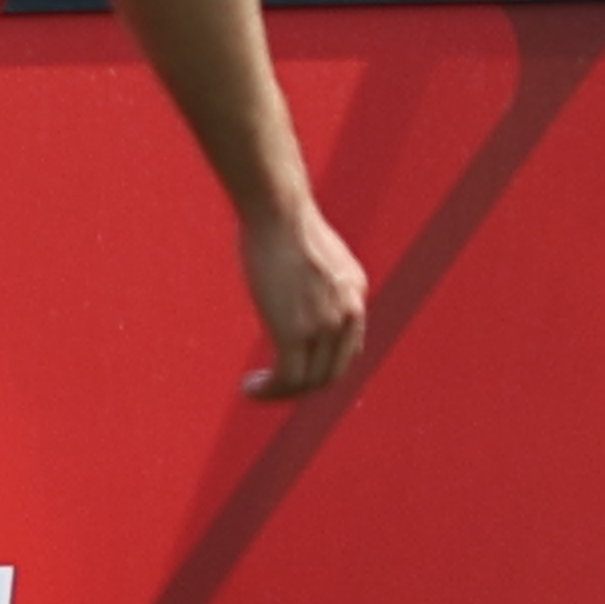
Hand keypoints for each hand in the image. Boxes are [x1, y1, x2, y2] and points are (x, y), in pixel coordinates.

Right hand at [240, 201, 371, 400]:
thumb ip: (312, 273)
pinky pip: (289, 379)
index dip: (319, 363)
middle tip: (273, 387)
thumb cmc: (281, 220)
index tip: (290, 367)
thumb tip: (293, 281)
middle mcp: (349, 312)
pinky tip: (250, 389)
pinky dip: (270, 391)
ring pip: (311, 380)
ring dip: (281, 392)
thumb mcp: (311, 249)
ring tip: (256, 390)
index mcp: (355, 292)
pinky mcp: (296, 331)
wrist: (278, 210)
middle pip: (334, 370)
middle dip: (303, 386)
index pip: (347, 345)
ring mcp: (325, 324)